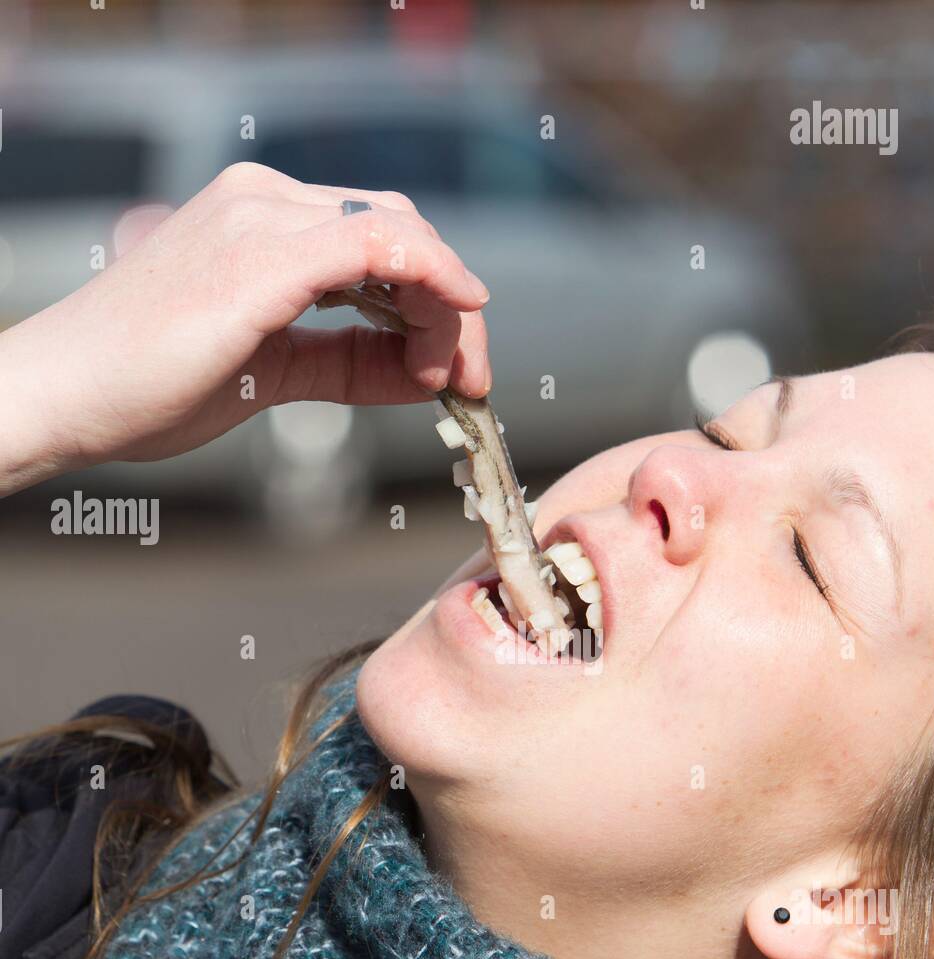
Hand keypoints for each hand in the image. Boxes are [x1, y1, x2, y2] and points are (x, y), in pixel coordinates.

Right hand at [0, 162, 491, 494]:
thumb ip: (349, 363)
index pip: (382, 240)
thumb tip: (430, 373)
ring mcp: (263, 218)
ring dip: (448, 306)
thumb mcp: (274, 372)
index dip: (436, 304)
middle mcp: (266, 200)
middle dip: (454, 307)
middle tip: (476, 379)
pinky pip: (377, 243)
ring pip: (400, 235)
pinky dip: (430, 277)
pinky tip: (457, 317)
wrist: (69, 394)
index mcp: (263, 218)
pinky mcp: (263, 254)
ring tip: (458, 376)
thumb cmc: (154, 384)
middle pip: (402, 233)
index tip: (459, 373)